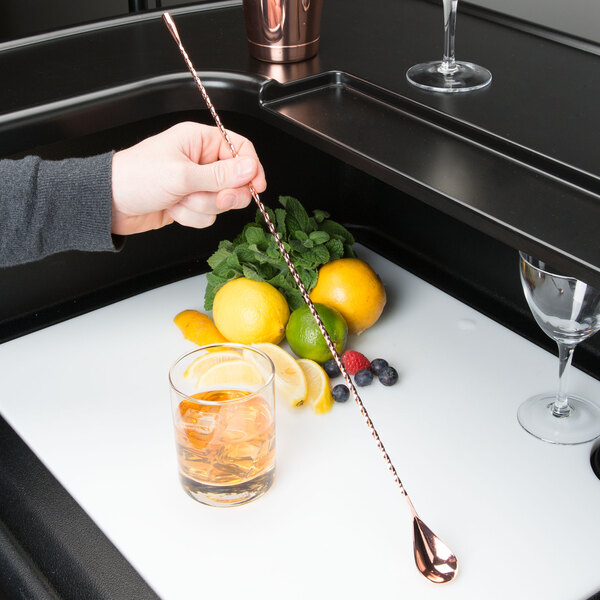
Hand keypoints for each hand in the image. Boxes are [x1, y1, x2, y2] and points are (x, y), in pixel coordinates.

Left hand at [110, 122, 266, 234]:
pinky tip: (173, 209)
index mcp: (199, 141)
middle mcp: (200, 161)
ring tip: (179, 200)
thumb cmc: (135, 178)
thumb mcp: (182, 175)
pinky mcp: (189, 203)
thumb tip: (250, 168)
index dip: (251, 169)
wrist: (109, 204)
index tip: (256, 187)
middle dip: (224, 194)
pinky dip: (191, 217)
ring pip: (221, 202)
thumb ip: (220, 175)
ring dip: (201, 207)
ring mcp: (195, 184)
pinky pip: (207, 215)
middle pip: (235, 180)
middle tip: (215, 198)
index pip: (240, 150)